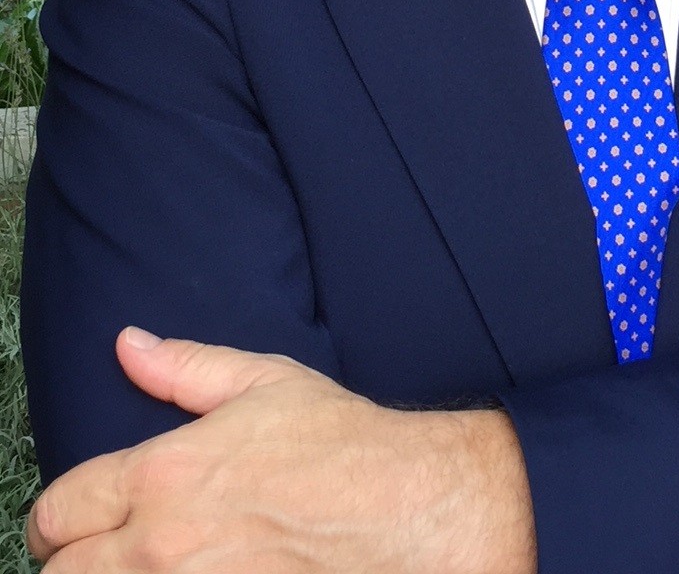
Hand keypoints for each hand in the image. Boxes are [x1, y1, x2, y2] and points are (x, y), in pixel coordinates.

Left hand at [25, 328, 536, 572]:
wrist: (403, 509)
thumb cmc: (340, 445)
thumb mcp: (264, 383)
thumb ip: (185, 366)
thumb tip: (129, 344)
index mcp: (163, 473)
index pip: (58, 512)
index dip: (58, 519)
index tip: (75, 523)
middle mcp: (161, 544)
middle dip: (75, 561)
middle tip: (106, 553)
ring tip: (145, 567)